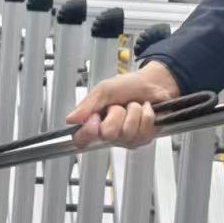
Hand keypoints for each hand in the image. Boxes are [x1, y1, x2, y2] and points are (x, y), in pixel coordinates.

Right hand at [66, 61, 181, 148]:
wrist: (152, 83)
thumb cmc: (128, 86)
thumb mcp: (104, 90)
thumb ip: (87, 106)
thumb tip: (71, 119)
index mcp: (95, 123)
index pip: (82, 139)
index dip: (88, 132)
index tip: (94, 119)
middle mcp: (110, 134)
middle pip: (107, 134)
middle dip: (116, 114)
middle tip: (118, 106)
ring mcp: (127, 138)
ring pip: (128, 131)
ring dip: (133, 112)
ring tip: (133, 106)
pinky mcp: (144, 138)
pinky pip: (144, 129)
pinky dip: (146, 114)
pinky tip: (144, 110)